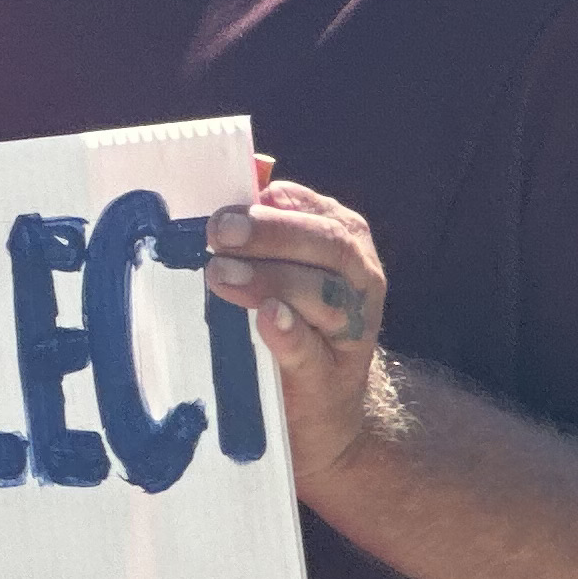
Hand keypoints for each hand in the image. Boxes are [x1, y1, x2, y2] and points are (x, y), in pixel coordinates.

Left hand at [203, 157, 396, 486]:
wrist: (325, 417)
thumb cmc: (293, 324)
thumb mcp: (281, 266)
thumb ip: (265, 217)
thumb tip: (250, 160)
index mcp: (345, 242)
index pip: (315, 211)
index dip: (271, 206)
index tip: (224, 207)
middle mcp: (359, 280)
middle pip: (326, 245)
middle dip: (272, 233)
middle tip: (218, 233)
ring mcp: (351, 332)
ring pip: (323, 293)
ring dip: (271, 278)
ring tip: (221, 274)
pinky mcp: (330, 380)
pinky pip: (313, 350)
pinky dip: (290, 331)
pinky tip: (268, 319)